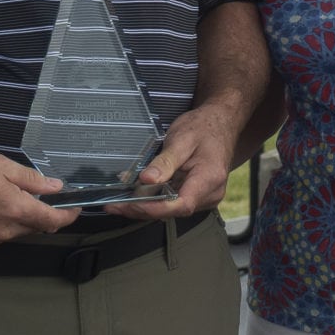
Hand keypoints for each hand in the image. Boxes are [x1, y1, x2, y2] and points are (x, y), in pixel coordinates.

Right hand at [0, 145, 78, 249]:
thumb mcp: (3, 165)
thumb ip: (33, 180)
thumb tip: (55, 188)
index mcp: (16, 209)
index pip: (52, 221)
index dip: (67, 216)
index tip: (74, 210)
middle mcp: (4, 230)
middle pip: (33, 227)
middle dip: (37, 214)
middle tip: (30, 195)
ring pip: (14, 233)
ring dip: (16, 220)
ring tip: (0, 199)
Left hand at [108, 103, 235, 219]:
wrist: (220, 123)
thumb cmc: (204, 128)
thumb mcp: (182, 139)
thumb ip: (165, 161)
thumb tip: (147, 180)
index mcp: (209, 179)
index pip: (181, 204)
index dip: (154, 208)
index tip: (131, 204)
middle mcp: (210, 193)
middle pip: (173, 211)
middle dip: (142, 209)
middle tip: (114, 205)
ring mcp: (205, 197)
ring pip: (171, 210)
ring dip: (145, 207)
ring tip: (119, 202)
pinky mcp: (197, 196)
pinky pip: (173, 203)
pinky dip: (154, 201)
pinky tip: (136, 196)